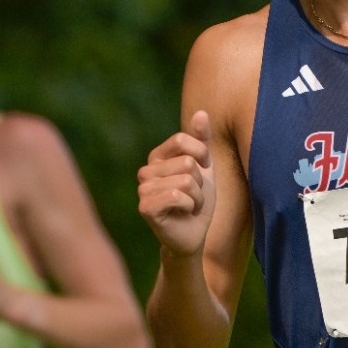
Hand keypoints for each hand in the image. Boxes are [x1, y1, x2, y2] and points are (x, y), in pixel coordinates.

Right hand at [138, 110, 215, 257]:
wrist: (193, 235)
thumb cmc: (197, 201)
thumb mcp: (204, 168)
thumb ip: (202, 140)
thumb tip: (202, 112)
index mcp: (157, 157)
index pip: (183, 139)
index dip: (202, 156)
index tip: (202, 173)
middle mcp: (146, 171)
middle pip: (187, 162)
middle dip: (200, 184)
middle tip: (193, 197)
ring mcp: (143, 189)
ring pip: (186, 180)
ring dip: (198, 198)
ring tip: (190, 207)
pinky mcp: (145, 207)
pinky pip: (177, 195)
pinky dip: (189, 206)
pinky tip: (183, 214)